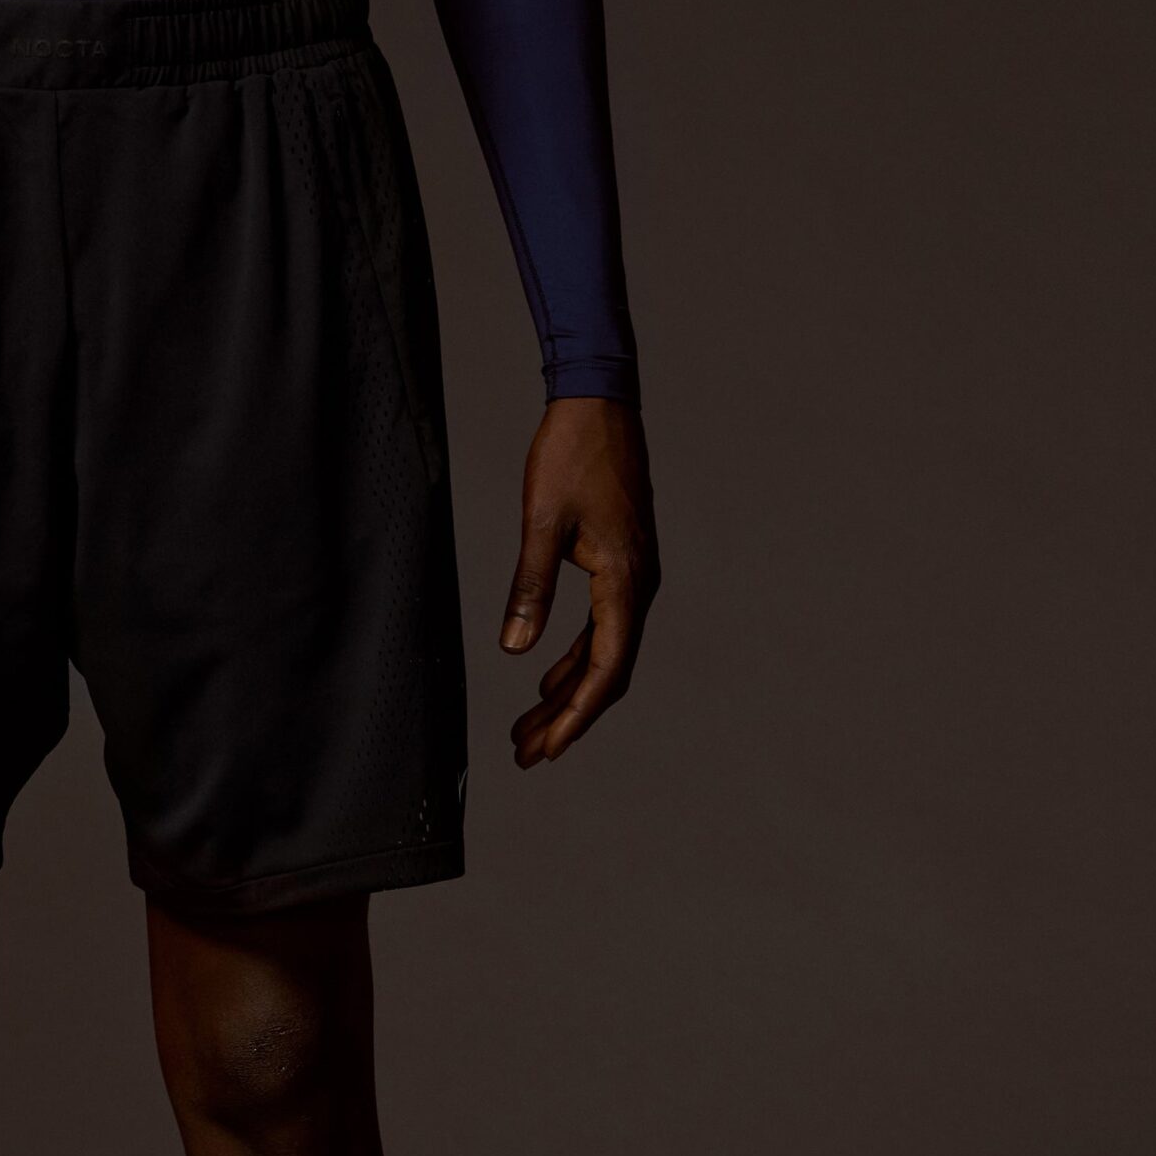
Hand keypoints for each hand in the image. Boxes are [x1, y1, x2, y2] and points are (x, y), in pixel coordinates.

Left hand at [500, 396, 658, 767]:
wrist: (598, 400)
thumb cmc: (571, 453)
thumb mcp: (541, 522)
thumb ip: (530, 588)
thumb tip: (517, 651)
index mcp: (625, 580)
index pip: (605, 669)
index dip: (576, 716)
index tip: (546, 749)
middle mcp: (638, 586)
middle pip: (607, 673)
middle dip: (567, 719)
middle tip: (527, 755)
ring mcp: (633, 577)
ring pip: (603, 654)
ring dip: (567, 694)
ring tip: (527, 729)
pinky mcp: (620, 566)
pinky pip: (600, 629)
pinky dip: (573, 660)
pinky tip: (545, 680)